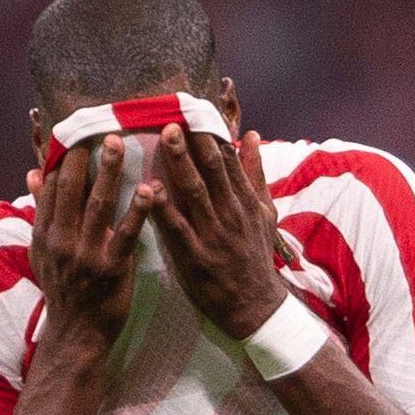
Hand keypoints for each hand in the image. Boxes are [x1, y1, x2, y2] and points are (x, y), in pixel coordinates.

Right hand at [25, 136, 157, 349]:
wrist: (76, 334)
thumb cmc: (63, 289)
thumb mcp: (42, 252)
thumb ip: (41, 212)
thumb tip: (33, 174)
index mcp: (46, 234)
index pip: (52, 187)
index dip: (64, 157)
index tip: (74, 131)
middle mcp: (62, 241)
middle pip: (73, 190)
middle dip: (85, 158)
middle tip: (99, 128)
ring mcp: (87, 254)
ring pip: (98, 206)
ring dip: (109, 173)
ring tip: (119, 144)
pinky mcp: (112, 269)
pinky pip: (126, 234)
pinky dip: (137, 211)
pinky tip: (149, 190)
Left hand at [150, 124, 292, 341]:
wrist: (256, 305)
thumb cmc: (256, 257)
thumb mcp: (265, 213)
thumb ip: (256, 174)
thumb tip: (251, 135)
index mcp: (245, 200)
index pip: (228, 159)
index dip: (211, 133)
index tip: (195, 109)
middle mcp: (231, 212)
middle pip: (211, 169)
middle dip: (193, 141)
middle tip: (175, 117)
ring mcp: (213, 234)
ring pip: (194, 192)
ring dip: (179, 163)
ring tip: (164, 137)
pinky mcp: (195, 256)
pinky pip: (177, 227)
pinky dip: (164, 207)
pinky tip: (149, 188)